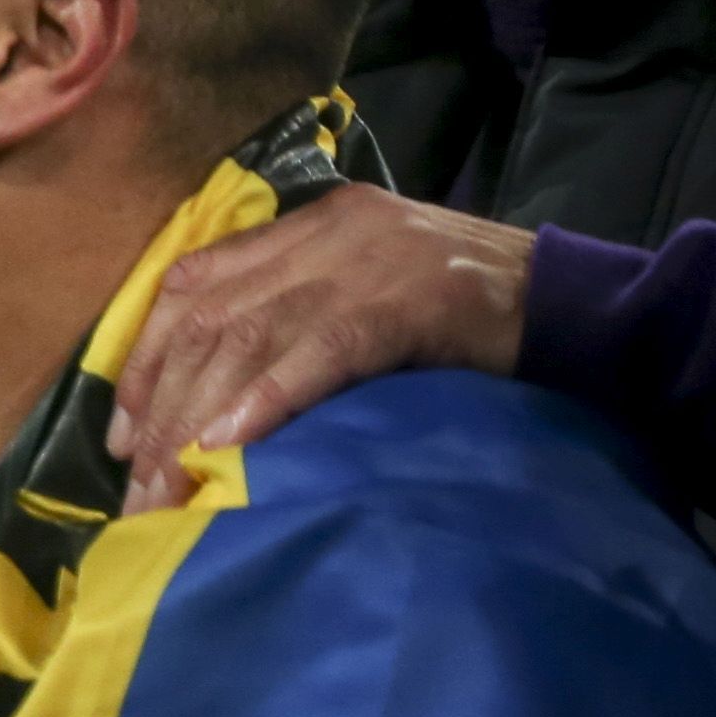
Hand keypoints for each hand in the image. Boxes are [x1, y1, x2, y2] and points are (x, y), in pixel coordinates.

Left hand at [110, 188, 532, 512]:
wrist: (590, 307)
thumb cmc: (480, 323)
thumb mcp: (372, 305)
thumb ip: (300, 328)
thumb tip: (216, 410)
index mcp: (312, 226)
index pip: (194, 285)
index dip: (148, 361)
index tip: (124, 436)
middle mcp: (328, 232)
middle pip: (210, 319)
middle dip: (163, 408)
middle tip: (138, 489)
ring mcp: (369, 258)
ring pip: (249, 336)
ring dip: (199, 420)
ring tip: (171, 489)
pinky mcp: (411, 298)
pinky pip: (319, 351)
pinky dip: (267, 402)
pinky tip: (230, 450)